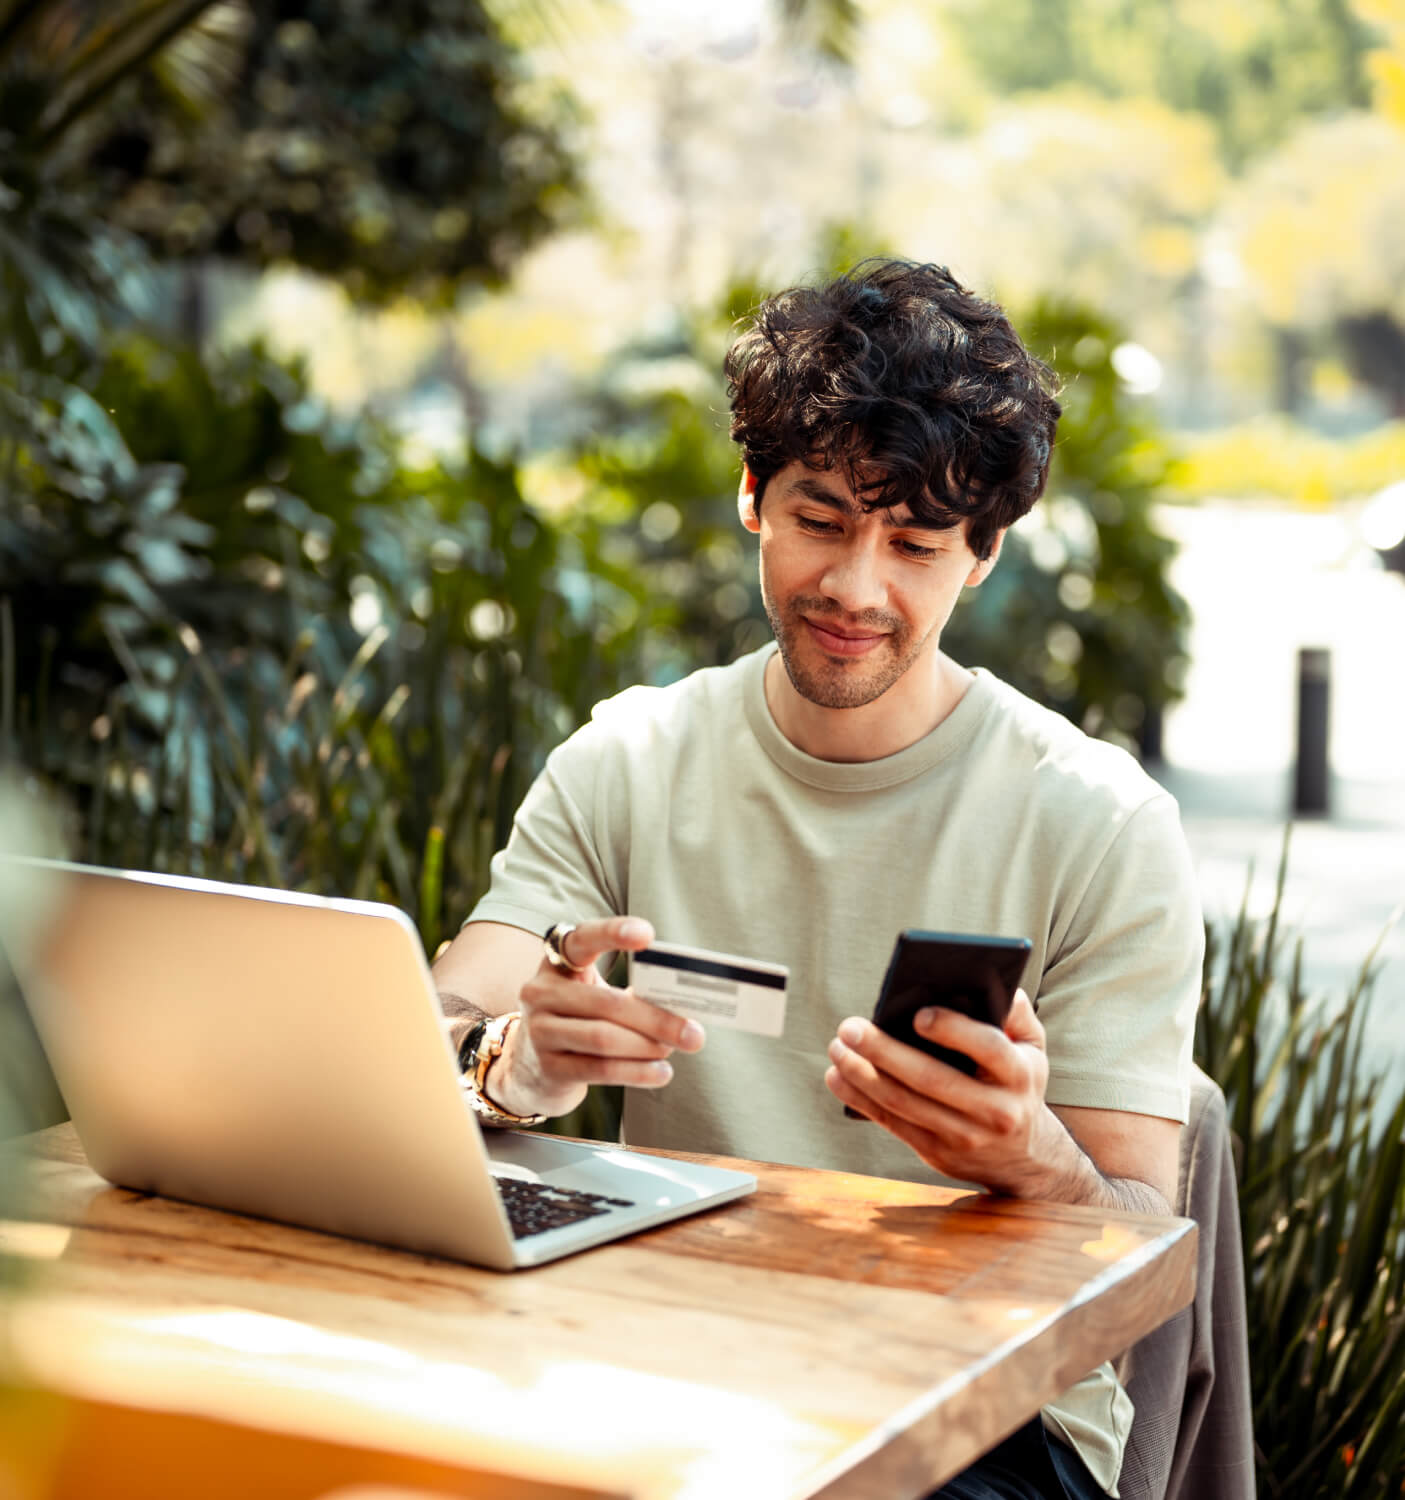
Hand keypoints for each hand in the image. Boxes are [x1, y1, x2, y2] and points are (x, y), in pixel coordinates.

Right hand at [487, 916, 705, 1120]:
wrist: (531, 1068)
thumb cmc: (579, 1019)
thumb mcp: (594, 995)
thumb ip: (629, 993)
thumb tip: (682, 1007)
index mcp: (557, 962)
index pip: (582, 939)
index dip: (612, 932)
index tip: (647, 934)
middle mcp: (540, 992)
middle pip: (607, 1003)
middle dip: (656, 1019)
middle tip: (693, 1032)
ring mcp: (539, 1031)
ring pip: (604, 1038)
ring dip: (647, 1046)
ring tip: (673, 1049)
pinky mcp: (547, 1068)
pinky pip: (600, 1069)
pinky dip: (637, 1072)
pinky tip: (661, 1073)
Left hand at [823, 989, 1069, 1196]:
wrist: (1025, 1158)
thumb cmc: (1019, 1083)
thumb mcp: (1033, 1048)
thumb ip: (1016, 1014)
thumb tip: (992, 982)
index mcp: (1019, 1075)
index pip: (988, 1048)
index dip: (952, 1030)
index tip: (917, 1013)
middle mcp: (995, 1111)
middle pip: (932, 1079)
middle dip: (884, 1051)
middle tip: (849, 1027)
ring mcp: (964, 1136)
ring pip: (905, 1104)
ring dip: (862, 1076)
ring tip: (837, 1048)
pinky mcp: (938, 1154)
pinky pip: (893, 1124)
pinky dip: (861, 1099)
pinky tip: (837, 1077)